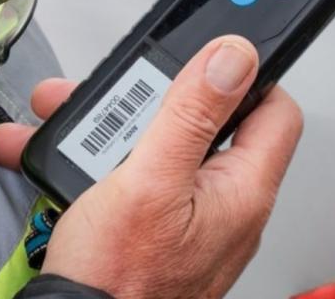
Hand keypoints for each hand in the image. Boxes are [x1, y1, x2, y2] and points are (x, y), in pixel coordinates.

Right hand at [0, 36, 302, 297]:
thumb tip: (234, 57)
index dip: (244, 75)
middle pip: (205, 123)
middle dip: (151, 98)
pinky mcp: (155, 227)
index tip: (204, 58)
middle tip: (115, 96)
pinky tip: (60, 154)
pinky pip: (135, 176)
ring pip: (160, 146)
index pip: (274, 110)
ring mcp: (188, 217)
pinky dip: (98, 160)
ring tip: (68, 119)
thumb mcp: (150, 178)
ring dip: (111, 125)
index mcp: (241, 189)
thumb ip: (193, 113)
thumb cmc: (119, 277)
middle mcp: (223, 204)